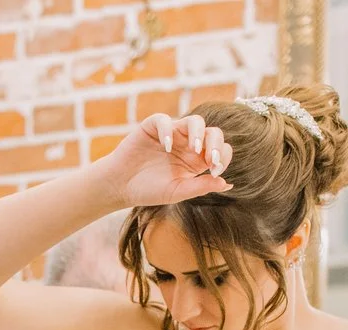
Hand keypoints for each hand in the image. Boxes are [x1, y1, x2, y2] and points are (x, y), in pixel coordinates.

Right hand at [98, 112, 233, 208]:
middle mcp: (187, 143)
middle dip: (215, 144)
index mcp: (197, 159)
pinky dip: (168, 130)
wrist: (120, 187)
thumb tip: (227, 184)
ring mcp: (172, 133)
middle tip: (210, 159)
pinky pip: (164, 120)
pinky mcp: (153, 127)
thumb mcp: (177, 191)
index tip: (215, 171)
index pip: (220, 150)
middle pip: (212, 132)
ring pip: (194, 121)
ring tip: (194, 148)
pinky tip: (166, 146)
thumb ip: (201, 187)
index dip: (222, 157)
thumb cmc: (149, 190)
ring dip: (198, 133)